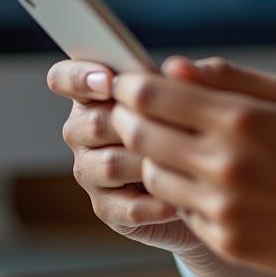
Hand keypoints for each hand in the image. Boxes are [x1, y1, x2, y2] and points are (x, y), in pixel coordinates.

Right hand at [46, 59, 206, 258]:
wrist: (211, 182)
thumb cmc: (200, 128)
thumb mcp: (199, 97)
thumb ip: (185, 79)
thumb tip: (174, 69)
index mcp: (97, 93)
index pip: (64, 78)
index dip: (78, 76)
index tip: (109, 80)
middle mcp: (84, 132)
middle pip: (92, 123)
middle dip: (135, 123)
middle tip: (176, 125)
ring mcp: (91, 172)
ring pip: (107, 165)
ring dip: (148, 163)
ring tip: (184, 163)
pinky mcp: (107, 208)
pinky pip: (123, 207)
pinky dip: (153, 204)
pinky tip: (178, 201)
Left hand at [109, 58, 275, 276]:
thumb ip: (231, 78)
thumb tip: (174, 67)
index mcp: (242, 119)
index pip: (153, 96)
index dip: (130, 86)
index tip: (126, 83)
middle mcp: (226, 163)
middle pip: (139, 135)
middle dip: (127, 120)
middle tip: (132, 115)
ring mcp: (223, 207)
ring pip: (152, 177)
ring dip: (154, 160)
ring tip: (177, 151)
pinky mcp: (225, 241)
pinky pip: (182, 212)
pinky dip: (186, 197)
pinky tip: (212, 187)